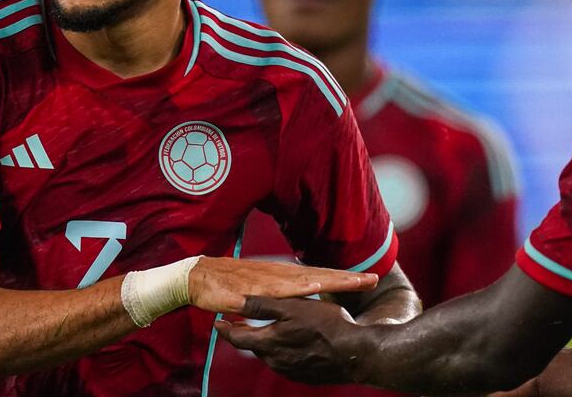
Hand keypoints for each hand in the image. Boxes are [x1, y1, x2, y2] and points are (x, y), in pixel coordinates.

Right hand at [188, 257, 376, 313]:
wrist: (197, 277)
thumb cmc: (228, 285)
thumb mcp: (260, 291)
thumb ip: (279, 294)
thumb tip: (298, 296)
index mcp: (283, 277)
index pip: (319, 277)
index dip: (343, 279)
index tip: (368, 280)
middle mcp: (280, 275)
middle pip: (320, 276)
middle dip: (347, 279)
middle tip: (373, 279)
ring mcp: (268, 280)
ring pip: (306, 280)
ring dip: (330, 280)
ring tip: (354, 282)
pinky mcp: (255, 288)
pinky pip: (280, 289)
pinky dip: (297, 287)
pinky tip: (313, 287)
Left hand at [214, 296, 367, 384]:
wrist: (356, 354)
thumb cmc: (326, 326)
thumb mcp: (293, 307)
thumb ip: (263, 305)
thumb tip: (236, 302)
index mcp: (269, 343)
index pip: (238, 338)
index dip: (226, 329)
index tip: (218, 323)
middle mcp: (275, 361)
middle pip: (253, 346)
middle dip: (247, 334)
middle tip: (240, 323)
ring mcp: (290, 370)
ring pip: (270, 354)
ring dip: (266, 342)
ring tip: (270, 329)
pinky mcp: (303, 375)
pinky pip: (286, 362)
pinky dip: (283, 350)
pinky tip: (294, 341)